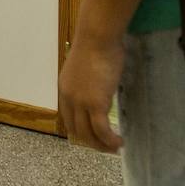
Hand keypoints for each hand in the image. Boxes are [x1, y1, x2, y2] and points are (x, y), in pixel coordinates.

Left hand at [59, 36, 125, 153]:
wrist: (97, 38)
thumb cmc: (96, 45)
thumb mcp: (86, 68)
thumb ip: (89, 81)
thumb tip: (101, 87)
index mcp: (65, 90)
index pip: (69, 119)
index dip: (81, 131)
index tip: (94, 136)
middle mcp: (69, 99)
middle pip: (77, 130)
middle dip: (92, 142)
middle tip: (106, 146)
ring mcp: (81, 103)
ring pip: (89, 135)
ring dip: (102, 145)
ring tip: (115, 148)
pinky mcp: (96, 104)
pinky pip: (102, 131)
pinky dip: (110, 140)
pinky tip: (119, 141)